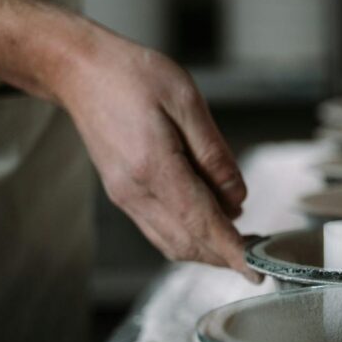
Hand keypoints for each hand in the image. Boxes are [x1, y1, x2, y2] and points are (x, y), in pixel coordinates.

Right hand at [54, 27, 261, 281]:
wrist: (79, 70)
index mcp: (153, 167)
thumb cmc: (133, 76)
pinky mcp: (124, 195)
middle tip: (262, 256)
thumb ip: (214, 154)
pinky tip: (212, 223)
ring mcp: (126, 197)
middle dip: (226, 257)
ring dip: (209, 251)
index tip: (258, 271)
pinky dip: (190, 237)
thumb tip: (238, 199)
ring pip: (173, 244)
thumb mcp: (187, 101)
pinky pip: (160, 231)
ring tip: (244, 243)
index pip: (200, 223)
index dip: (232, 252)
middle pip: (188, 243)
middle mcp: (135, 192)